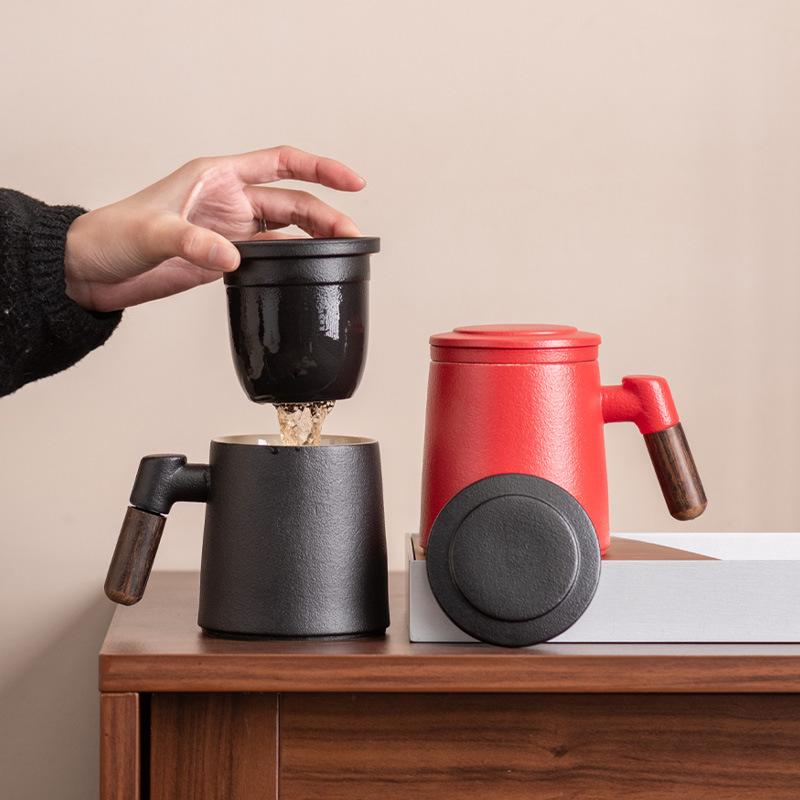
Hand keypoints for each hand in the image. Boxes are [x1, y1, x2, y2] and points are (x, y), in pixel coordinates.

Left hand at [64, 146, 365, 311]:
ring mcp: (229, 230)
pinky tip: (309, 270)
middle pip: (293, 202)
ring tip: (343, 253)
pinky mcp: (224, 258)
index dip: (320, 168)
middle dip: (327, 216)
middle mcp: (229, 200)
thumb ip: (194, 243)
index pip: (280, 163)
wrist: (90, 271)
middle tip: (353, 235)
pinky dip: (294, 260)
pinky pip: (271, 255)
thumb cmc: (112, 236)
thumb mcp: (152, 233)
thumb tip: (234, 257)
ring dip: (315, 240)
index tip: (352, 180)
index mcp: (216, 177)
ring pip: (287, 230)